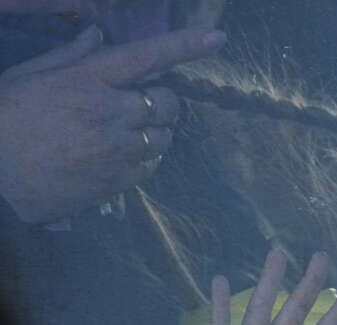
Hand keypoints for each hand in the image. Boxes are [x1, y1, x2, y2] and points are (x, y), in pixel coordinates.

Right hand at [0, 24, 225, 222]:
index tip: (217, 38)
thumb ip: (68, 55)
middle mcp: (109, 111)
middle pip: (166, 101)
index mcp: (86, 79)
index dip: (186, 45)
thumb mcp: (27, 77)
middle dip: (162, 100)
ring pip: (165, 135)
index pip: (146, 56)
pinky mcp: (118, 180)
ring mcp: (117, 149)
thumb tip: (98, 33)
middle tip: (142, 104)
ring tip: (128, 133)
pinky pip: (152, 164)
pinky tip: (122, 156)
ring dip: (156, 131)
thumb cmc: (3, 121)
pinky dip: (145, 157)